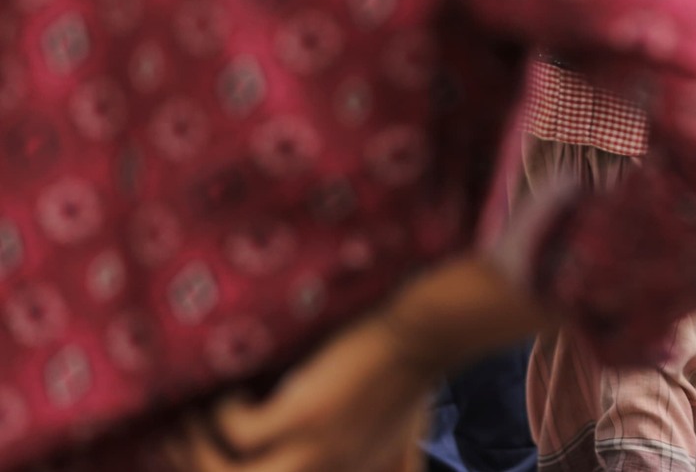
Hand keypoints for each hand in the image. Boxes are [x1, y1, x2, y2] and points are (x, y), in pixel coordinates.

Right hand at [162, 256, 543, 471]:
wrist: (429, 328)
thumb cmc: (412, 363)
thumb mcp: (403, 423)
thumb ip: (394, 456)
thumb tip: (391, 467)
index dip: (228, 470)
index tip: (205, 455)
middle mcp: (327, 469)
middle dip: (197, 464)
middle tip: (176, 437)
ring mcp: (314, 449)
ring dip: (197, 445)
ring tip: (188, 414)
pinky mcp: (304, 415)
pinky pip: (236, 430)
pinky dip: (223, 409)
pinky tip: (231, 385)